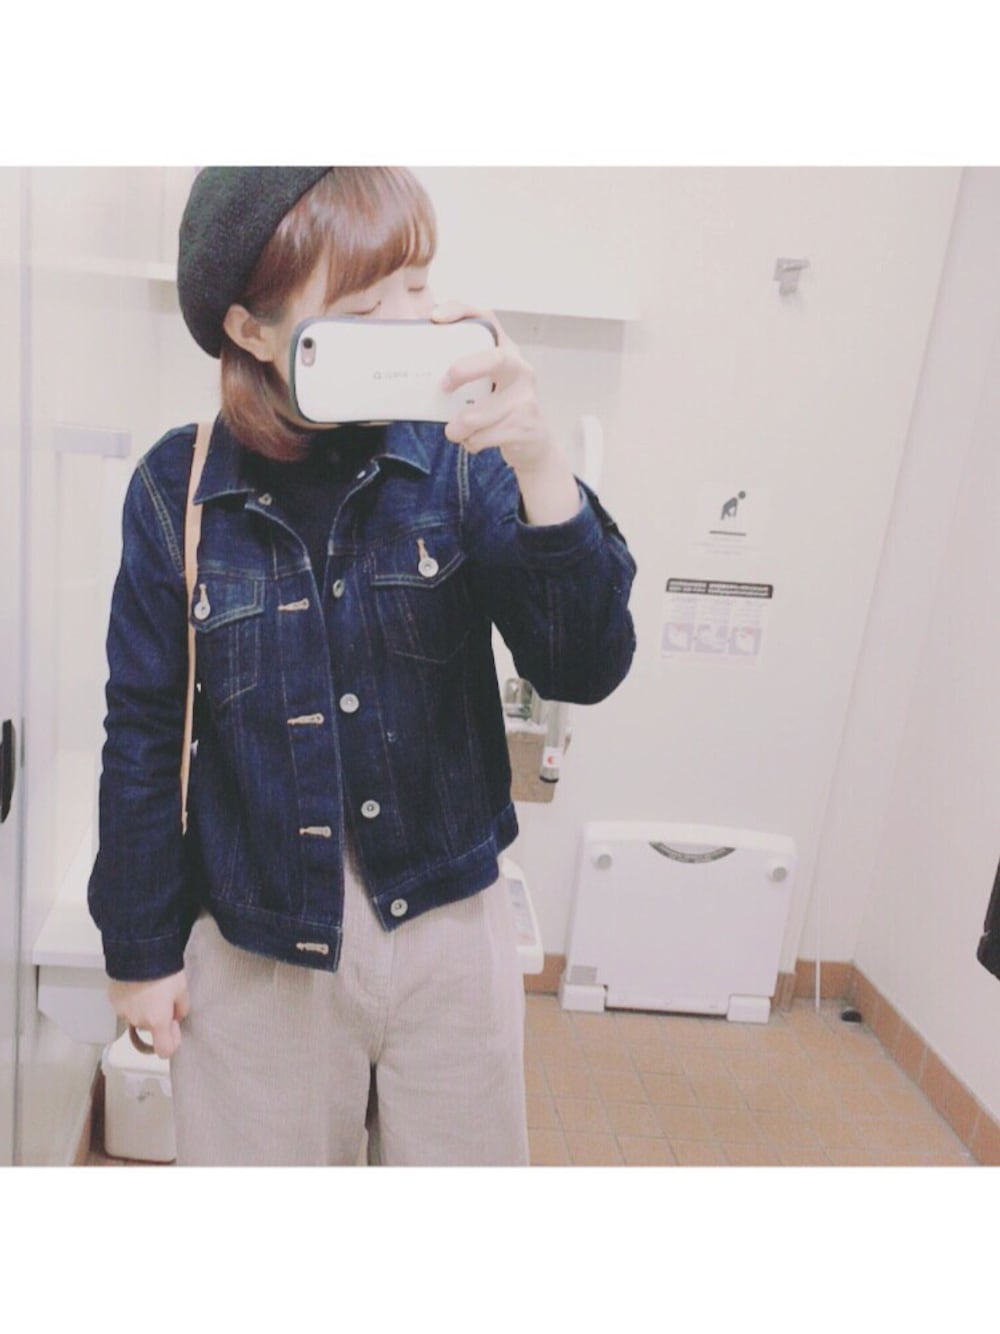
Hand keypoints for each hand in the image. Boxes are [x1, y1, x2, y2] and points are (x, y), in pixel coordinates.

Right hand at [107, 971, 189, 1058]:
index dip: (171, 1042)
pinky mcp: (113, 1000)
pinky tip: (137, 984)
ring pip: (137, 1016)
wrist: (139, 952)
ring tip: (149, 987)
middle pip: (150, 1028)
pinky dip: (131, 999)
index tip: (174, 1028)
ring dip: (143, 1007)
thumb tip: (176, 1016)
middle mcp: (138, 1021)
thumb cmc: (163, 970)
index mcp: (157, 1021)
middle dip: (158, 1017)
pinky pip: (125, 1005)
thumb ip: (181, 1009)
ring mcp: (123, 1011)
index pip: (164, 1050)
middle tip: (164, 997)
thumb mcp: (182, 990)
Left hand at [431, 301, 560, 474]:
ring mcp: (525, 399)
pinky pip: (479, 438)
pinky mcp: (524, 427)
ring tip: (457, 430)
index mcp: (507, 352)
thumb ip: (466, 372)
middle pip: (493, 360)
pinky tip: (476, 440)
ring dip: (456, 428)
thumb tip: (421, 368)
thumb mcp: (487, 383)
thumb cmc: (500, 408)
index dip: (461, 311)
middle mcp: (521, 370)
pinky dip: (469, 443)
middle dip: (463, 371)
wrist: (533, 443)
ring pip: (474, 416)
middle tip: (444, 385)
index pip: (487, 318)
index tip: (435, 317)